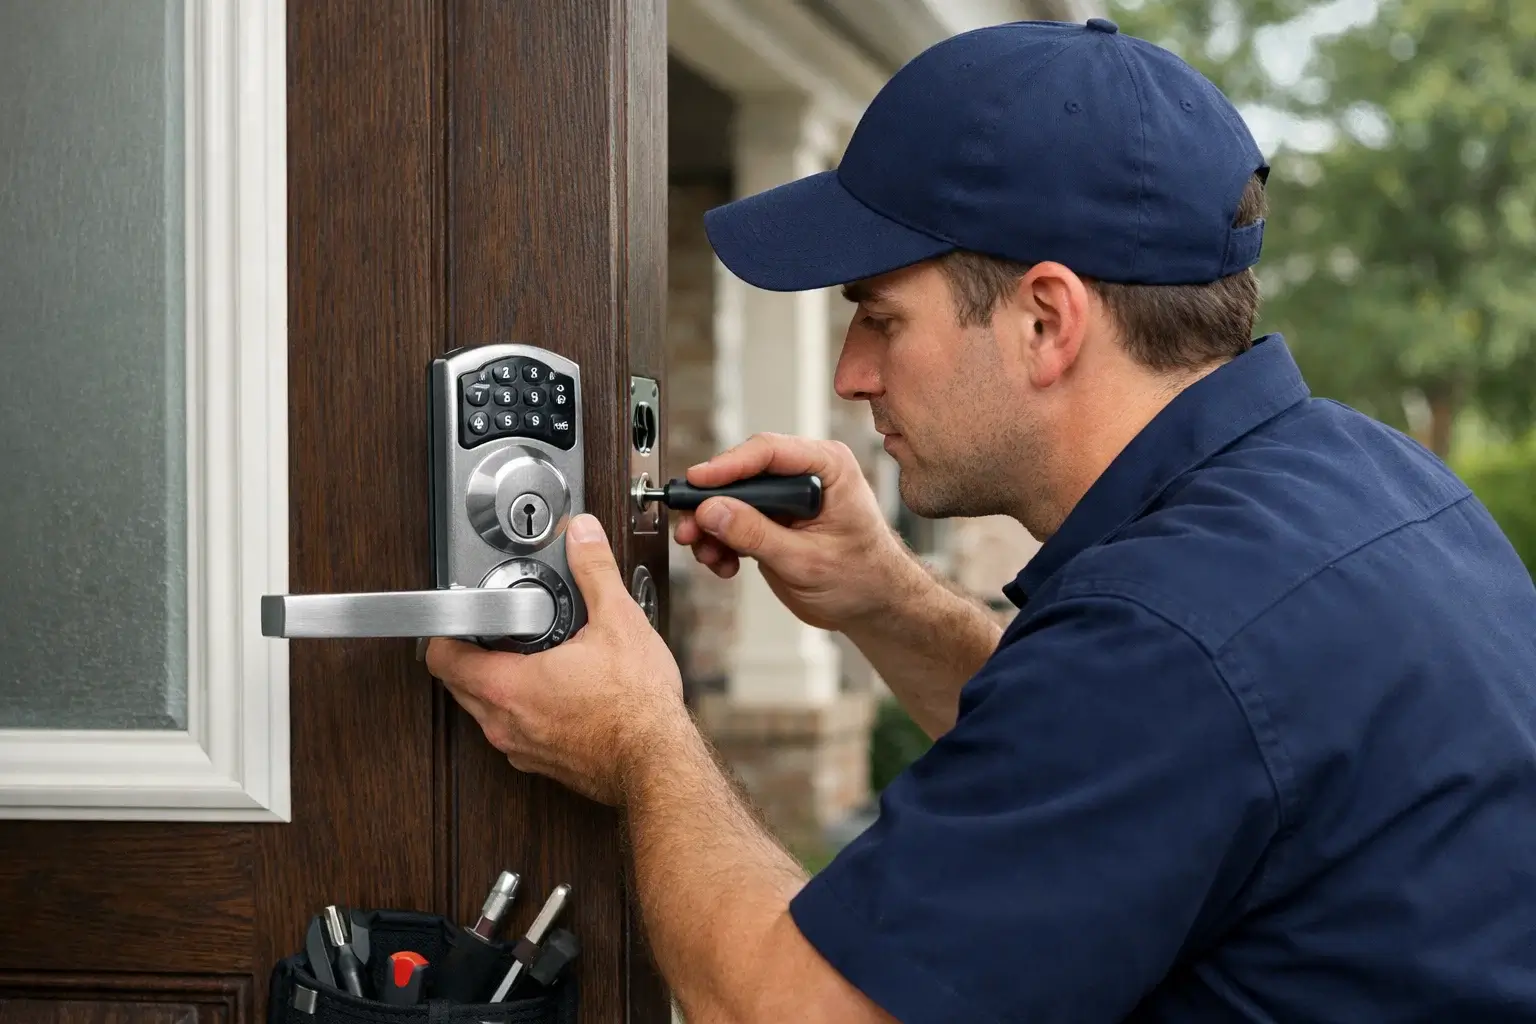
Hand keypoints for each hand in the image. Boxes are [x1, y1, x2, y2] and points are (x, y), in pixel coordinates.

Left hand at [425, 514, 686, 805]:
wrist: (659, 763)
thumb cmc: (638, 708)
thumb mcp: (618, 621)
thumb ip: (594, 570)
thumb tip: (582, 535)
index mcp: (508, 687)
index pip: (441, 658)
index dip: (447, 630)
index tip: (466, 614)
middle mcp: (504, 724)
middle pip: (458, 684)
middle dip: (473, 653)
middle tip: (502, 630)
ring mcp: (521, 749)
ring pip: (485, 710)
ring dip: (497, 683)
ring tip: (533, 658)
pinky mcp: (542, 765)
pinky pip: (514, 731)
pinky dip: (523, 709)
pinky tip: (558, 692)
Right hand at [673, 432, 921, 631]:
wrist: (873, 605)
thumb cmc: (863, 577)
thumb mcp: (807, 560)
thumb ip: (757, 535)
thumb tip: (713, 511)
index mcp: (828, 467)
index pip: (769, 452)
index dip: (728, 466)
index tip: (697, 481)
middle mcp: (805, 475)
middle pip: (743, 474)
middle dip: (712, 504)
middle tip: (690, 527)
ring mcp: (786, 498)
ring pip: (732, 500)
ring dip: (712, 527)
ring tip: (707, 554)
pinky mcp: (772, 520)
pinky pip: (734, 522)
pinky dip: (721, 542)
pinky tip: (724, 563)